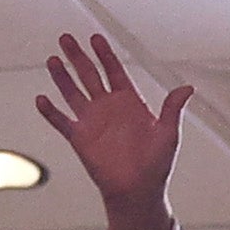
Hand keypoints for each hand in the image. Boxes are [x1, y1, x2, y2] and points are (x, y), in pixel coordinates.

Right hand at [35, 31, 189, 229]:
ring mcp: (92, 122)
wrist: (138, 191)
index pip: (114, 71)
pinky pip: (62, 122)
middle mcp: (108, 108)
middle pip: (89, 75)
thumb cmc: (156, 166)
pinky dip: (51, 112)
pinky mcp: (80, 139)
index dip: (105, 54)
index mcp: (129, 102)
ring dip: (62, 77)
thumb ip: (172, 109)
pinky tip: (41, 99)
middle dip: (78, 56)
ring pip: (72, 93)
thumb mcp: (168, 134)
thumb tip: (187, 88)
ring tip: (52, 60)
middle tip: (66, 38)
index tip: (95, 38)